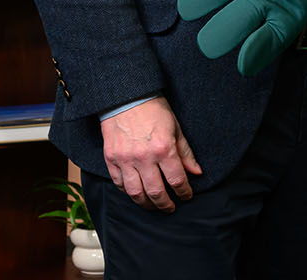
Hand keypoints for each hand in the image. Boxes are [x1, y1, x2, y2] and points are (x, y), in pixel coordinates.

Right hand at [101, 96, 200, 211]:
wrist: (126, 98)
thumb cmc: (153, 110)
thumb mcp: (176, 128)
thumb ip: (186, 153)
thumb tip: (196, 172)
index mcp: (163, 149)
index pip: (177, 180)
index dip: (184, 192)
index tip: (187, 196)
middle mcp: (144, 158)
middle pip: (156, 192)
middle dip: (165, 204)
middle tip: (170, 208)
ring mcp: (125, 160)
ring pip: (136, 193)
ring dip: (146, 204)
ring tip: (153, 206)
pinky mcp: (111, 160)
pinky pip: (119, 184)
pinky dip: (128, 193)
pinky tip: (136, 194)